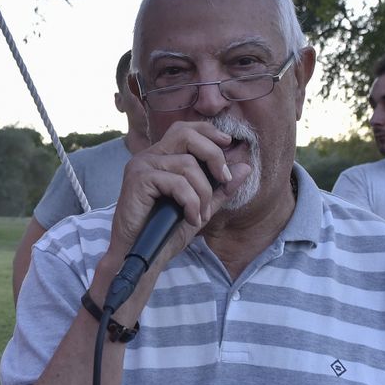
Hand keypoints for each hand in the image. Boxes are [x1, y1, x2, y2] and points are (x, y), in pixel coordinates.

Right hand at [109, 121, 252, 266]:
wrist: (139, 254)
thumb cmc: (164, 232)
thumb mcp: (200, 208)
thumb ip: (220, 189)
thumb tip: (245, 167)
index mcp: (160, 158)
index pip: (185, 130)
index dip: (208, 132)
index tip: (228, 143)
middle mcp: (149, 156)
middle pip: (187, 135)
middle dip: (213, 156)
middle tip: (223, 179)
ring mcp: (141, 166)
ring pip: (188, 165)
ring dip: (203, 193)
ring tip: (201, 215)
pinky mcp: (138, 180)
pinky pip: (177, 183)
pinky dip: (191, 203)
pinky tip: (191, 218)